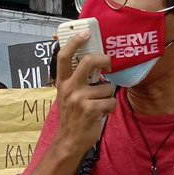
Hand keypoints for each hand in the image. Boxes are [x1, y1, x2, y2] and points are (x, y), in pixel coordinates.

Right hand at [55, 32, 114, 154]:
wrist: (68, 141)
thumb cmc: (72, 116)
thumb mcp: (67, 95)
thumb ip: (77, 80)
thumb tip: (95, 64)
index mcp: (63, 82)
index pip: (63, 57)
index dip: (74, 42)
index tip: (85, 33)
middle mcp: (70, 88)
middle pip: (88, 62)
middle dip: (103, 60)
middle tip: (108, 64)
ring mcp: (80, 99)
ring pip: (107, 87)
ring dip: (108, 97)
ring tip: (99, 105)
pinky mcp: (91, 110)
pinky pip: (111, 102)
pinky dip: (110, 108)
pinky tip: (101, 114)